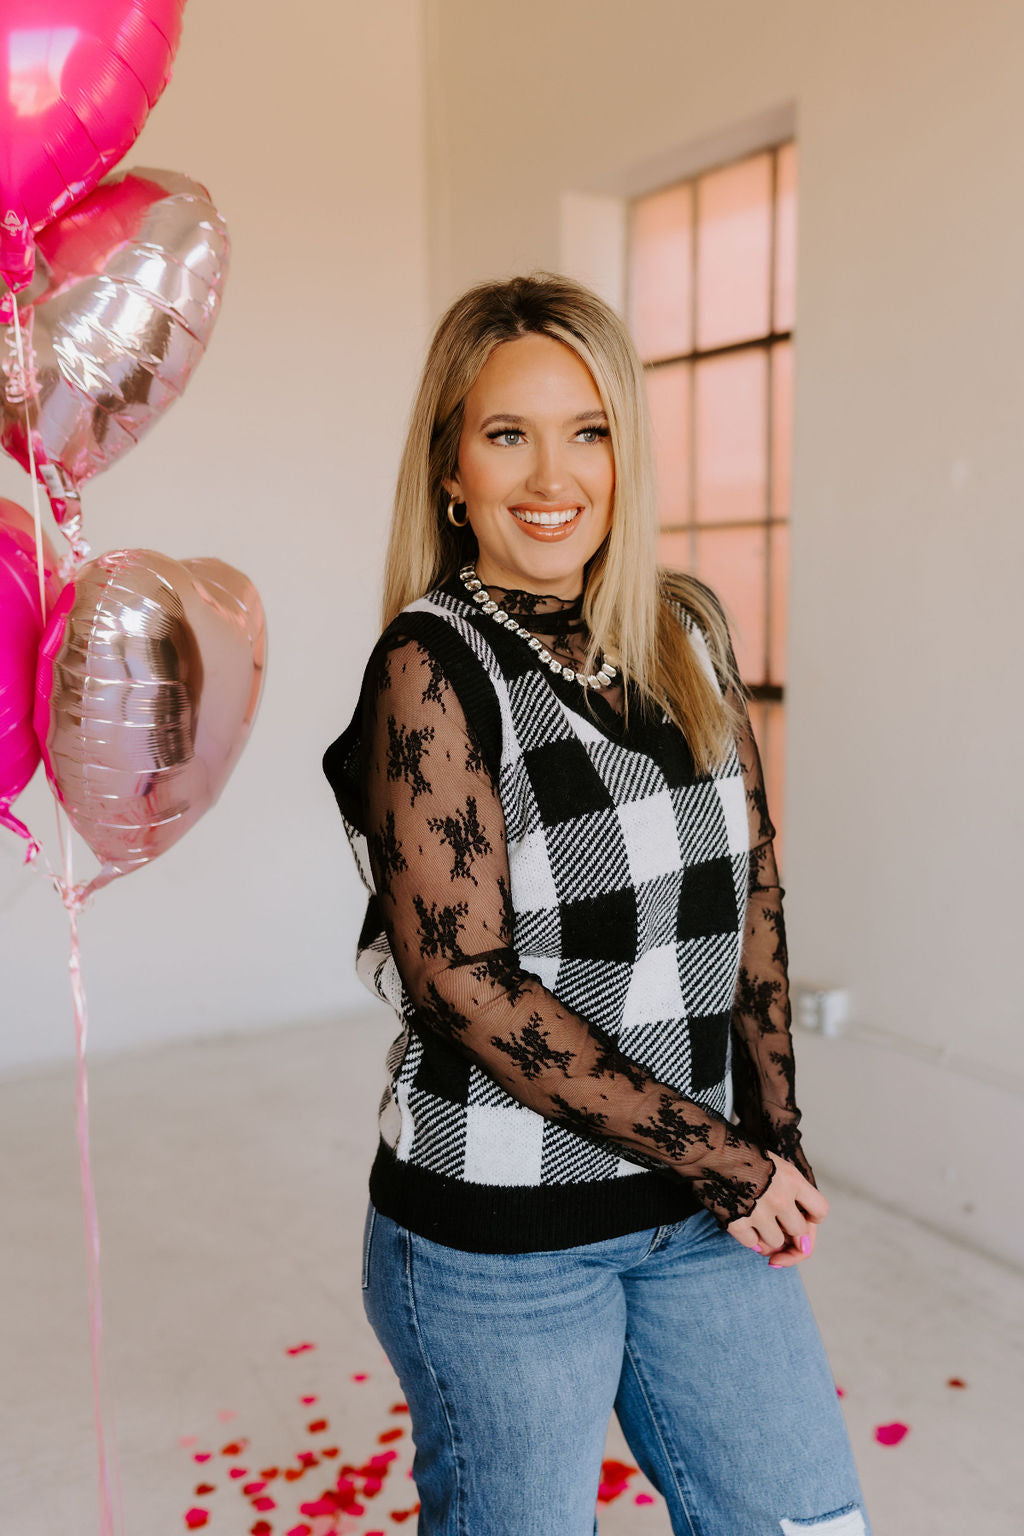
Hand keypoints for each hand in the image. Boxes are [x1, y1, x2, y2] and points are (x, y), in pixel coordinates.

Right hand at [726, 1150, 828, 1266]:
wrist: (711, 1150)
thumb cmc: (748, 1157)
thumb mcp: (779, 1166)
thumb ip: (797, 1195)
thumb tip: (804, 1245)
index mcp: (792, 1180)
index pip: (820, 1211)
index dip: (813, 1217)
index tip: (802, 1213)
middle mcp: (779, 1197)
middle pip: (798, 1231)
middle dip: (788, 1228)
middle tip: (774, 1216)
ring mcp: (757, 1211)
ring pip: (775, 1242)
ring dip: (768, 1234)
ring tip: (756, 1215)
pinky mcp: (736, 1221)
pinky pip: (752, 1243)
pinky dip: (749, 1238)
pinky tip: (743, 1220)